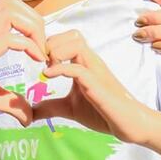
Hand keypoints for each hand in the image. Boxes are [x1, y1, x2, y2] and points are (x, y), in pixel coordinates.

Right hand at [0, 0, 46, 125]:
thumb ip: (8, 101)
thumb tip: (28, 116)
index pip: (7, 7)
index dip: (30, 21)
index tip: (39, 49)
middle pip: (12, 2)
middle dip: (36, 21)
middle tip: (43, 48)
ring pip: (11, 12)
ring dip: (34, 29)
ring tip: (40, 53)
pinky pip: (8, 36)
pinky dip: (29, 45)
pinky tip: (35, 62)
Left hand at [33, 31, 156, 144]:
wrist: (130, 125)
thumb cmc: (103, 113)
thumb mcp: (70, 108)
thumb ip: (51, 106)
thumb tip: (30, 112)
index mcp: (84, 63)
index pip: (68, 37)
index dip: (50, 43)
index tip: (40, 61)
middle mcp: (91, 62)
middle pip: (72, 34)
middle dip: (52, 43)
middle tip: (43, 63)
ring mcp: (96, 71)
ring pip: (76, 43)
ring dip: (56, 52)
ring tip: (47, 70)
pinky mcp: (98, 85)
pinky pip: (78, 68)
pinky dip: (60, 69)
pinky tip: (48, 77)